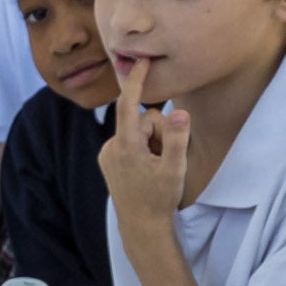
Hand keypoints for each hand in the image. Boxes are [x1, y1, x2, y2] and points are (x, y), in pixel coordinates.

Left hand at [98, 57, 190, 231]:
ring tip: (153, 168)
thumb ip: (176, 139)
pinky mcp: (108, 158)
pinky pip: (130, 140)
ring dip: (151, 142)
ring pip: (137, 130)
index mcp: (125, 146)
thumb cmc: (159, 199)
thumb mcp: (174, 169)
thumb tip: (179, 112)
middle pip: (142, 119)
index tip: (141, 60)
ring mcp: (107, 153)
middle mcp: (111, 147)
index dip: (136, 80)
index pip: (128, 104)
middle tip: (163, 159)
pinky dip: (141, 148)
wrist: (140, 225)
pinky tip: (144, 169)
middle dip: (158, 132)